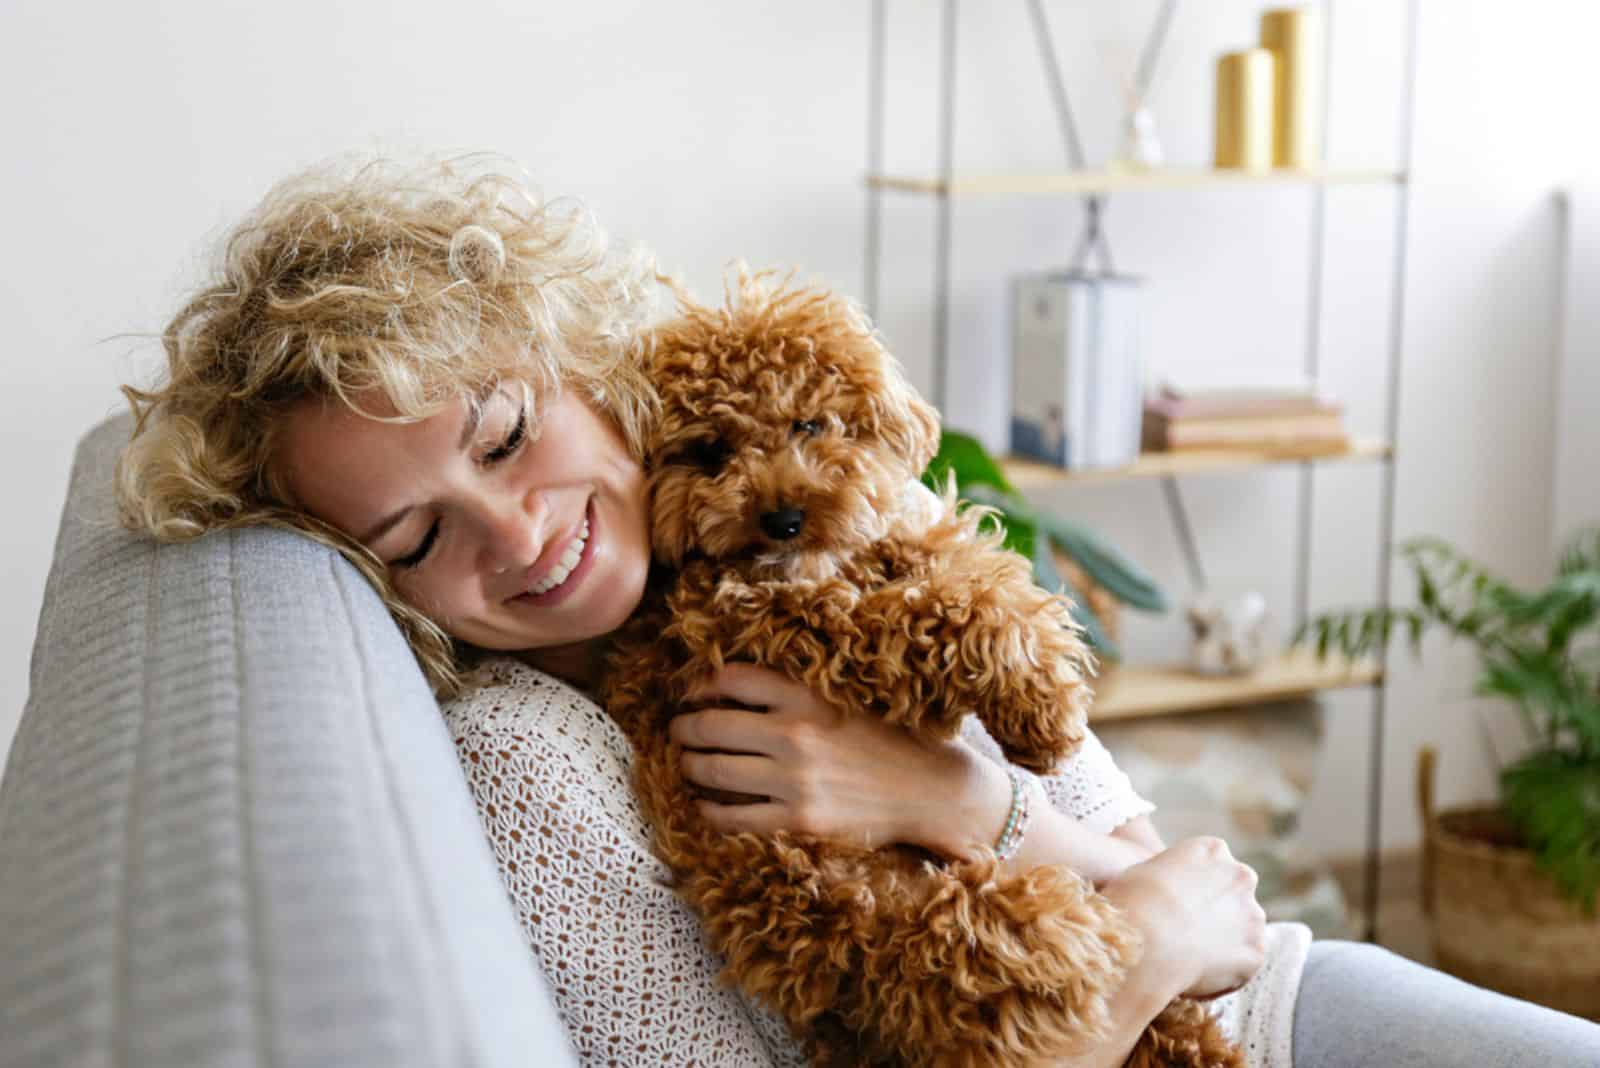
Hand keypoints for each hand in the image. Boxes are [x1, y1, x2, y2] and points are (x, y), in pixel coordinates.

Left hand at [671, 663, 985, 850]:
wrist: (931, 790)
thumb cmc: (885, 740)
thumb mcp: (842, 699)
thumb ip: (793, 692)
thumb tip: (729, 685)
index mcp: (807, 696)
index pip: (730, 679)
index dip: (699, 686)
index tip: (690, 695)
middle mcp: (795, 734)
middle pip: (710, 726)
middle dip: (683, 729)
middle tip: (677, 732)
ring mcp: (795, 780)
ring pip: (713, 772)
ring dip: (690, 767)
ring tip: (687, 765)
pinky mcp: (800, 820)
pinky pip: (732, 817)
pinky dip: (709, 810)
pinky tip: (705, 806)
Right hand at [1097, 837, 1266, 1001]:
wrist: (1146, 938)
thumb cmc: (1132, 901)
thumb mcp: (1144, 871)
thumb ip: (1170, 878)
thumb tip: (1166, 897)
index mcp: (1211, 849)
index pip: (1213, 866)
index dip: (1194, 889)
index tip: (1176, 907)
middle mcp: (1240, 876)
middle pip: (1234, 897)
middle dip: (1217, 914)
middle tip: (1184, 935)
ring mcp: (1253, 916)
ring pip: (1242, 932)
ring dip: (1223, 944)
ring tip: (1185, 960)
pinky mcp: (1255, 953)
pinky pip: (1240, 967)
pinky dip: (1222, 975)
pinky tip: (1192, 977)